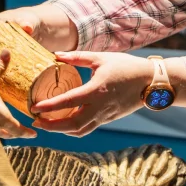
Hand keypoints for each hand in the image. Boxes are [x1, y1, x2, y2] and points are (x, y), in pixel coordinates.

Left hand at [29, 51, 152, 136]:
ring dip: (61, 131)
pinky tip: (63, 123)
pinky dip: (73, 129)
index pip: (68, 102)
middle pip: (72, 125)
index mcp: (97, 91)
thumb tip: (56, 55)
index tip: (34, 108)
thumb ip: (77, 57)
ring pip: (80, 131)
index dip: (49, 107)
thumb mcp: (101, 58)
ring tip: (46, 124)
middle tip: (36, 121)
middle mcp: (100, 107)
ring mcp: (105, 116)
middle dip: (52, 126)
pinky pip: (88, 128)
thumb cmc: (126, 67)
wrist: (151, 83)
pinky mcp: (108, 119)